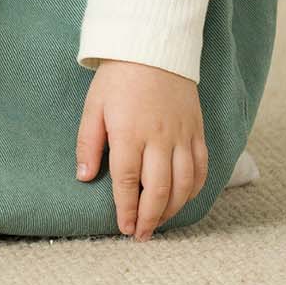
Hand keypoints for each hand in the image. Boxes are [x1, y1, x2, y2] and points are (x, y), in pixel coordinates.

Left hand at [74, 59, 207, 239]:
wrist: (154, 49)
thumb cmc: (118, 78)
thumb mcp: (93, 107)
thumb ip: (88, 144)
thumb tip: (83, 177)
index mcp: (129, 133)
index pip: (128, 182)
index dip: (126, 209)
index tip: (123, 228)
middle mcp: (159, 139)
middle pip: (158, 190)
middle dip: (149, 218)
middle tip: (141, 235)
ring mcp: (183, 137)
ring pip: (183, 185)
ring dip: (172, 209)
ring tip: (159, 222)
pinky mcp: (198, 132)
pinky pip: (201, 169)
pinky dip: (194, 190)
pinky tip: (183, 199)